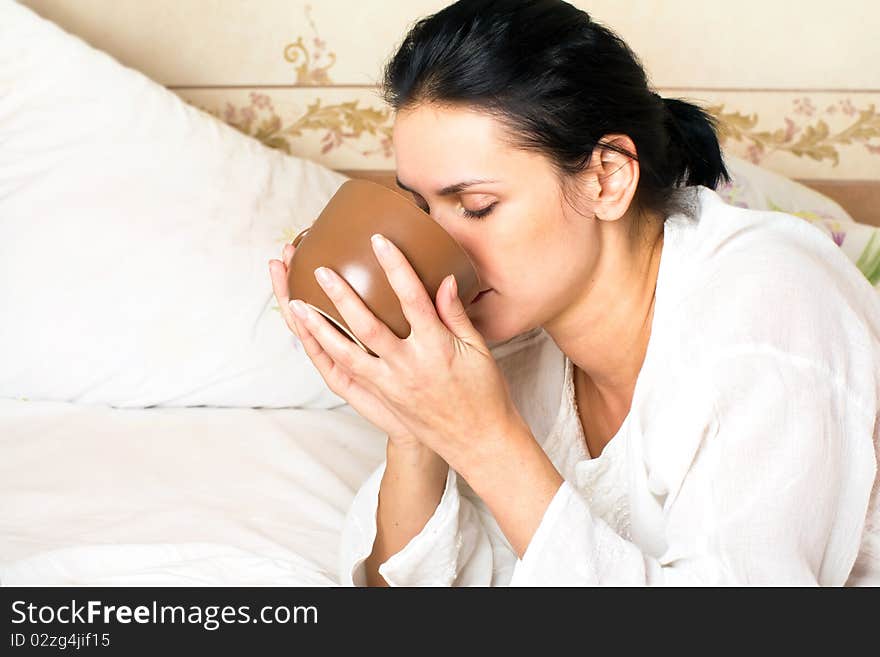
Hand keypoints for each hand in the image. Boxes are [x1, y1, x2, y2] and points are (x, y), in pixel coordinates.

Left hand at [271, 233, 521, 473]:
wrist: (477, 442)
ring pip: (346, 353)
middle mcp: (408, 367)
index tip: (379, 241)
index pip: (413, 299)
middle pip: (367, 326)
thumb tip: (444, 280)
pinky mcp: (382, 397)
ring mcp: (391, 385)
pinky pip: (346, 373)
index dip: (396, 268)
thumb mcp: (478, 350)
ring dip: (318, 328)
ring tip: (295, 304)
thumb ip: (455, 314)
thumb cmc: (483, 393)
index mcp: (437, 348)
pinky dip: (325, 353)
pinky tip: (309, 337)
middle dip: (341, 296)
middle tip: (320, 269)